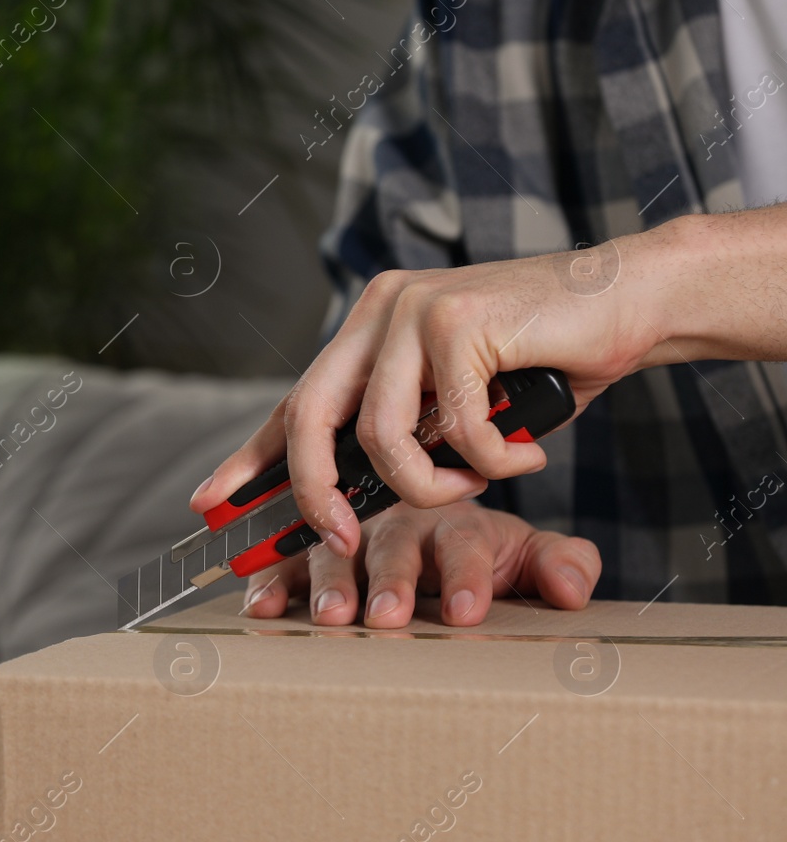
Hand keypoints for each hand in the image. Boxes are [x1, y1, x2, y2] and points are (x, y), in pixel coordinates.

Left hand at [190, 207, 786, 556]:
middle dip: (316, 495)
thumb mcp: (457, 405)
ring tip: (480, 479)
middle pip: (311, 417)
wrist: (631, 299)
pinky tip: (525, 451)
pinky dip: (490, 462)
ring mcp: (412, 309)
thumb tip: (351, 497)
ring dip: (431, 485)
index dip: (249, 458)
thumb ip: (407, 433)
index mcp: (369, 330)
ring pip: (380, 435)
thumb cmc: (547, 363)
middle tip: (344, 542)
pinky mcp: (455, 321)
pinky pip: (451, 430)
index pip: (295, 400)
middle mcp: (379, 311)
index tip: (209, 503)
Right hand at [237, 501, 600, 627]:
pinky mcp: (308, 549)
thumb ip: (558, 564)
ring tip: (330, 616)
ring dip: (329, 582)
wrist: (426, 507)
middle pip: (392, 543)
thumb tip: (572, 589)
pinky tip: (262, 606)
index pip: (462, 542)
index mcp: (452, 520)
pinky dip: (268, 580)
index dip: (465, 576)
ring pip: (334, 549)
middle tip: (389, 617)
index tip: (468, 613)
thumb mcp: (524, 552)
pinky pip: (282, 561)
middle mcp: (396, 520)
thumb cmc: (473, 547)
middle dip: (389, 580)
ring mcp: (348, 531)